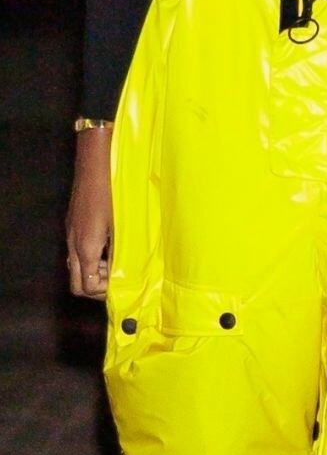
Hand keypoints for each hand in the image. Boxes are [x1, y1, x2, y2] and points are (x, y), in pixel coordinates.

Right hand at [66, 128, 113, 299]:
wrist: (97, 163)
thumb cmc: (115, 191)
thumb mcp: (124, 224)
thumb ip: (123, 251)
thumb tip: (128, 271)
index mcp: (86, 247)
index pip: (88, 286)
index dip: (105, 291)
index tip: (122, 284)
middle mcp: (73, 243)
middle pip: (77, 283)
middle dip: (97, 288)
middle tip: (117, 279)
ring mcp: (70, 233)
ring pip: (75, 268)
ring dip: (94, 273)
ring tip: (116, 263)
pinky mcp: (72, 224)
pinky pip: (76, 252)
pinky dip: (90, 258)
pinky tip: (108, 247)